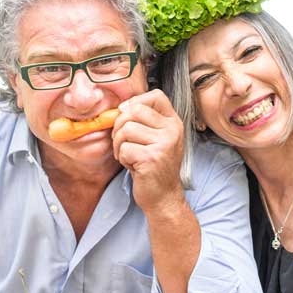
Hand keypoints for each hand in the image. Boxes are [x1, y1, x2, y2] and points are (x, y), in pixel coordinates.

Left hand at [112, 90, 183, 213]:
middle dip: (119, 126)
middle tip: (122, 142)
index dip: (135, 102)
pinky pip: (124, 149)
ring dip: (119, 145)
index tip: (127, 116)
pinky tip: (133, 166)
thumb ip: (143, 121)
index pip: (155, 95)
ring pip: (126, 130)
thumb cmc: (153, 166)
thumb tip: (120, 107)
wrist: (163, 196)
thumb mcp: (155, 139)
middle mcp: (172, 130)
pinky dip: (122, 158)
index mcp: (173, 122)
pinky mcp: (152, 158)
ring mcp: (164, 144)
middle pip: (134, 111)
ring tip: (129, 155)